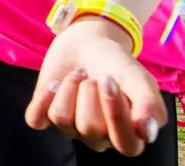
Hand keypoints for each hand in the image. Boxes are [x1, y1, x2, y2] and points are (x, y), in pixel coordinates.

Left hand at [25, 16, 166, 155]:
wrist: (88, 42)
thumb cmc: (116, 64)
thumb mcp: (139, 78)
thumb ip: (149, 104)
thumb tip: (145, 132)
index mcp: (128, 135)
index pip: (125, 144)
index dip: (115, 113)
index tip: (109, 79)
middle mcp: (98, 137)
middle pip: (89, 128)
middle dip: (89, 92)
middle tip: (94, 75)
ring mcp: (70, 127)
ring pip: (61, 119)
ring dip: (68, 87)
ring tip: (79, 73)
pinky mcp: (46, 113)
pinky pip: (36, 119)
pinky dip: (42, 99)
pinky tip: (54, 83)